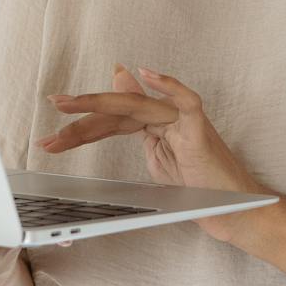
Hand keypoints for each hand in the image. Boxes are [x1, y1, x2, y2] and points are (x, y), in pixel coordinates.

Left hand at [35, 65, 268, 242]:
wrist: (234, 211)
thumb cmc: (198, 191)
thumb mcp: (156, 163)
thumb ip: (134, 132)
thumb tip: (115, 96)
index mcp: (153, 127)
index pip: (111, 121)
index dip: (82, 125)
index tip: (52, 135)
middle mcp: (165, 117)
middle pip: (118, 111)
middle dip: (82, 112)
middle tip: (54, 105)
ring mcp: (181, 121)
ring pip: (136, 105)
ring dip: (99, 105)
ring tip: (69, 104)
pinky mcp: (198, 129)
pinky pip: (185, 101)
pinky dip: (168, 86)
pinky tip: (145, 74)